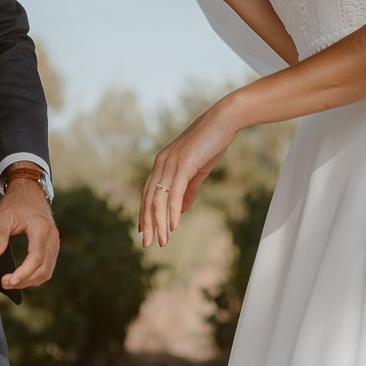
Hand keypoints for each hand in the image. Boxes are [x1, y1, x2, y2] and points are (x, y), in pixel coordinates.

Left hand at [0, 178, 59, 287]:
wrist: (30, 191)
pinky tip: (23, 277)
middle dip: (25, 280)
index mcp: (41, 228)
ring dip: (30, 281)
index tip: (10, 280)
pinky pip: (48, 266)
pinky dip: (36, 275)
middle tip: (6, 283)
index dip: (24, 272)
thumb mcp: (3, 216)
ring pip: (47, 271)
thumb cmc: (16, 203)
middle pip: (43, 268)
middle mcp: (52, 237)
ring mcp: (55, 242)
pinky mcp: (53, 246)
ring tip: (11, 282)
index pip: (36, 257)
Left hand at [140, 98, 239, 248]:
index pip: (146, 192)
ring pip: (158, 199)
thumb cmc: (210, 143)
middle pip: (148, 199)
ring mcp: (170, 164)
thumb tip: (181, 210)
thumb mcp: (197, 170)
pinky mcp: (183, 165)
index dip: (143, 212)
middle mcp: (161, 164)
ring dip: (159, 223)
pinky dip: (173, 211)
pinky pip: (175, 193)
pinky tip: (173, 226)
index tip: (143, 231)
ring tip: (161, 241)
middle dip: (147, 223)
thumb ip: (188, 190)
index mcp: (162, 163)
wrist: (222, 121)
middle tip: (146, 244)